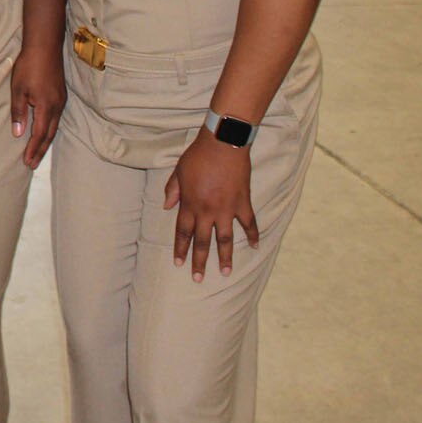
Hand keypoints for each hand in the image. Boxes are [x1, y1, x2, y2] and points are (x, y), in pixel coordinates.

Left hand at [9, 39, 65, 166]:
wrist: (45, 46)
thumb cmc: (29, 66)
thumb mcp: (18, 89)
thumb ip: (18, 112)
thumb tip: (18, 134)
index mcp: (46, 106)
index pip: (39, 134)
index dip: (33, 149)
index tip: (27, 162)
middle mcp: (56, 107)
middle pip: (50, 135)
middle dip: (40, 150)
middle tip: (33, 164)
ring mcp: (60, 101)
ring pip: (54, 127)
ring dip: (46, 141)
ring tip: (38, 153)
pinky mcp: (61, 95)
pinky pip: (56, 119)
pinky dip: (50, 130)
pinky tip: (45, 132)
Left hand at [163, 129, 255, 281]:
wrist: (222, 144)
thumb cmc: (198, 155)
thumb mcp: (178, 171)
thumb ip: (172, 190)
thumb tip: (166, 207)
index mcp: (189, 204)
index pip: (183, 232)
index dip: (180, 249)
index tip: (178, 264)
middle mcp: (207, 211)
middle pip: (202, 241)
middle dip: (199, 261)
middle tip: (198, 279)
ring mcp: (226, 209)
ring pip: (225, 239)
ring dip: (225, 257)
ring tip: (226, 273)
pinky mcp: (243, 203)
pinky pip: (249, 223)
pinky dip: (253, 235)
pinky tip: (255, 247)